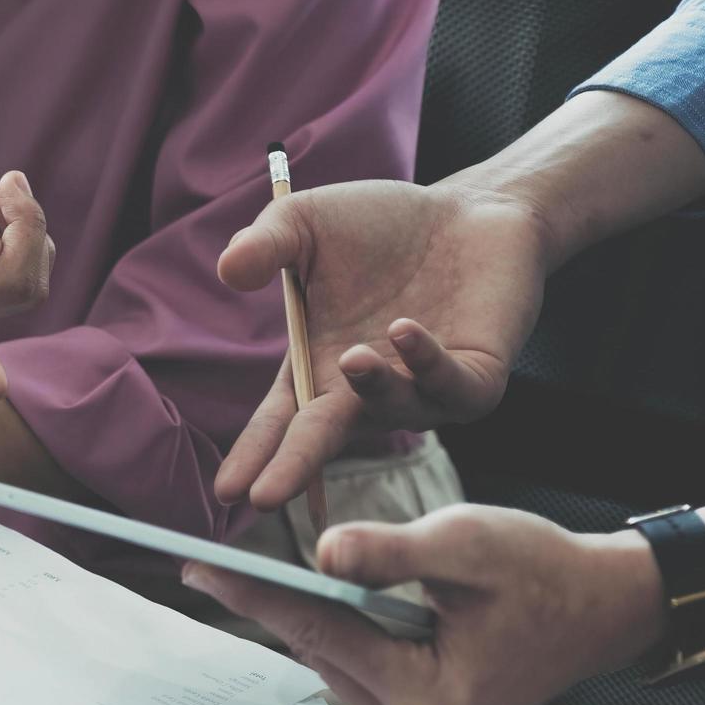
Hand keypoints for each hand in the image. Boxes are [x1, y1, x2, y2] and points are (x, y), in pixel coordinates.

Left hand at [183, 506, 662, 704]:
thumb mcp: (468, 543)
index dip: (254, 596)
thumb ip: (393, 550)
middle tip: (218, 564)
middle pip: (321, 650)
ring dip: (323, 616)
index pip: (319, 632)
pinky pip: (356, 672)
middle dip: (284, 601)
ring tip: (301, 576)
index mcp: (429, 700)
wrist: (597, 610)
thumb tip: (323, 553)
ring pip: (333, 662)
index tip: (196, 570)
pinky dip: (347, 633)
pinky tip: (347, 601)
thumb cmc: (542, 571)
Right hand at [214, 180, 550, 509]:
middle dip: (295, 465)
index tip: (228, 488)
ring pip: (392, 410)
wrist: (471, 209)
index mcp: (317, 368)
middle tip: (265, 495)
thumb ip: (266, 244)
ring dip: (371, 388)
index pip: (279, 423)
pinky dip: (426, 364)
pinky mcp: (476, 377)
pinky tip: (404, 329)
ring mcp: (421, 390)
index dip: (255, 454)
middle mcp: (366, 392)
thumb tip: (229, 270)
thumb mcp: (305, 223)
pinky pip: (449, 388)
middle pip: (323, 439)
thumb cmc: (381, 224)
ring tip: (354, 357)